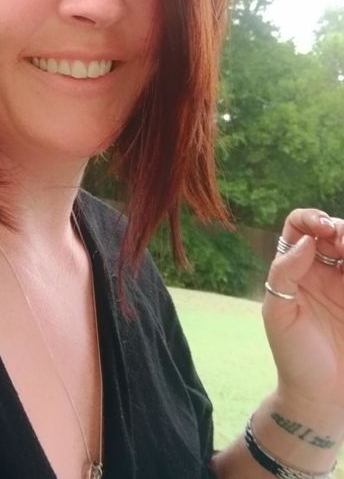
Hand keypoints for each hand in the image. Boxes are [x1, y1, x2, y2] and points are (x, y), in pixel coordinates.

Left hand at [263, 208, 343, 411]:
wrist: (322, 398)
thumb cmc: (293, 356)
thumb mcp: (278, 313)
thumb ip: (285, 273)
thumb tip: (305, 241)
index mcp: (296, 268)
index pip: (300, 227)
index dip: (311, 217)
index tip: (322, 228)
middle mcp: (323, 271)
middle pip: (335, 230)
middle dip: (341, 228)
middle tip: (343, 244)